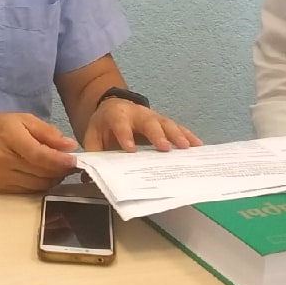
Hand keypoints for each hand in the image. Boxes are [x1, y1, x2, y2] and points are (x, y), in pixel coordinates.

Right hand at [0, 112, 78, 193]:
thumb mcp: (21, 119)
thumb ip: (46, 132)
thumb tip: (69, 145)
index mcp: (10, 137)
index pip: (39, 155)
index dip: (60, 160)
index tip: (74, 160)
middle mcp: (4, 160)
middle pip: (41, 172)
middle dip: (60, 170)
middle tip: (70, 163)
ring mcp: (2, 178)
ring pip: (38, 185)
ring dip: (53, 179)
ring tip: (58, 169)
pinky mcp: (1, 190)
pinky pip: (29, 191)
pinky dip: (41, 185)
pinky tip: (44, 175)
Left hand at [83, 101, 203, 152]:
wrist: (112, 106)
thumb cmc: (104, 126)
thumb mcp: (93, 137)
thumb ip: (93, 154)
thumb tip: (87, 178)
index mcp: (116, 115)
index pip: (120, 124)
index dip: (125, 135)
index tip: (130, 149)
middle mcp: (137, 114)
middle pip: (149, 122)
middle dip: (158, 135)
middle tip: (166, 148)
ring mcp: (153, 116)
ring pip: (166, 123)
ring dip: (177, 135)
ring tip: (188, 148)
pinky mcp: (163, 122)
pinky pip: (177, 128)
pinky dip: (187, 135)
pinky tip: (197, 146)